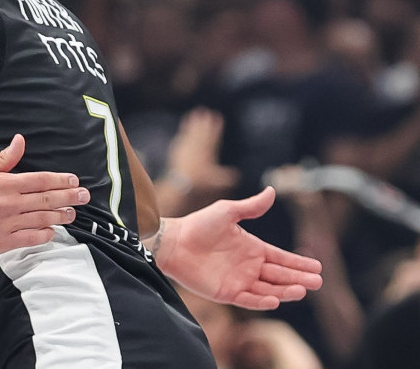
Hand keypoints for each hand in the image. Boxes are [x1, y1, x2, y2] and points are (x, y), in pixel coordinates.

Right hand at [0, 134, 89, 256]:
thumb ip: (3, 159)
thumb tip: (20, 141)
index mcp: (3, 184)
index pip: (40, 180)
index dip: (60, 180)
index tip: (73, 180)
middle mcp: (8, 204)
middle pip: (47, 200)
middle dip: (69, 197)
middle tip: (84, 196)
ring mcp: (6, 225)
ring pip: (42, 219)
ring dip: (61, 216)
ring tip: (72, 213)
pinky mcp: (2, 243)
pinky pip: (30, 239)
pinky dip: (44, 235)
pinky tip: (51, 231)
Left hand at [153, 187, 322, 309]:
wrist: (173, 242)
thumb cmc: (198, 224)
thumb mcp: (227, 211)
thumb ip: (251, 206)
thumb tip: (272, 190)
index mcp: (252, 248)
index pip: (281, 258)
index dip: (298, 263)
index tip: (318, 267)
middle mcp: (248, 266)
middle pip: (279, 275)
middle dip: (299, 279)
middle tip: (317, 282)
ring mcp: (238, 280)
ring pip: (268, 289)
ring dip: (285, 291)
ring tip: (302, 290)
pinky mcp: (226, 293)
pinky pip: (248, 300)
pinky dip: (262, 301)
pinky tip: (275, 300)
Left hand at [165, 107, 238, 196]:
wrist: (182, 182)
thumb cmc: (200, 182)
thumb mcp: (218, 181)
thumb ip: (228, 177)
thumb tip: (237, 175)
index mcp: (209, 151)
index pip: (214, 135)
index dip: (216, 126)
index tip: (218, 116)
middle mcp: (198, 147)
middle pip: (202, 130)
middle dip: (205, 120)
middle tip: (205, 110)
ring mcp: (186, 147)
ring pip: (191, 131)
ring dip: (193, 122)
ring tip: (195, 113)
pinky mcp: (177, 150)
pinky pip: (181, 137)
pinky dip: (183, 131)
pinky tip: (183, 128)